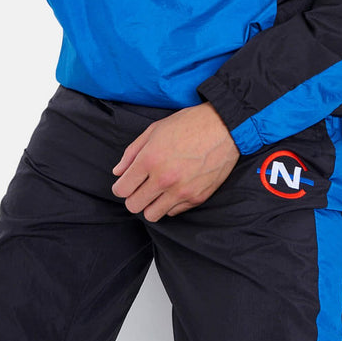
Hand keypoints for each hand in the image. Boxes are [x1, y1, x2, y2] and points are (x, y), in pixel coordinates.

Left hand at [111, 103, 239, 221]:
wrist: (223, 128)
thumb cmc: (188, 124)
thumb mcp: (154, 130)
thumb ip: (132, 153)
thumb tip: (118, 172)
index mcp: (150, 160)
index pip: (121, 189)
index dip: (120, 187)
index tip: (126, 183)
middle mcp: (164, 179)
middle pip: (134, 206)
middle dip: (133, 197)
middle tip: (140, 187)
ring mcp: (181, 191)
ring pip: (152, 215)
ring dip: (150, 204)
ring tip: (157, 191)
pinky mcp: (197, 198)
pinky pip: (173, 212)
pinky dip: (170, 204)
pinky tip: (174, 189)